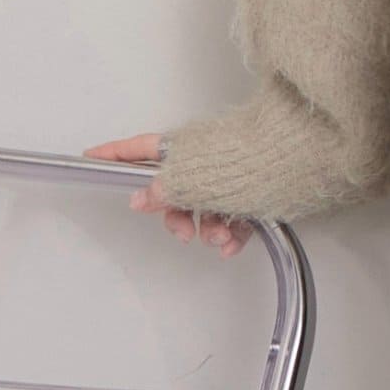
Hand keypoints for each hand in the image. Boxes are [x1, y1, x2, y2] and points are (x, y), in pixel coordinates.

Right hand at [81, 132, 256, 259]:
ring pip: (204, 209)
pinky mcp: (253, 190)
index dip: (115, 155)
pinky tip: (235, 243)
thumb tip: (142, 197)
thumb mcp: (194, 181)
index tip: (90, 158)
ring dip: (208, 231)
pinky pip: (232, 218)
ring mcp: (229, 174)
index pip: (140, 149)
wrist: (299, 162)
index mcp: (184, 147)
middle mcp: (204, 158)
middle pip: (174, 190)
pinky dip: (231, 233)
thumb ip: (165, 190)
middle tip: (184, 231)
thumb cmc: (248, 162)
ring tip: (221, 237)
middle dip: (177, 217)